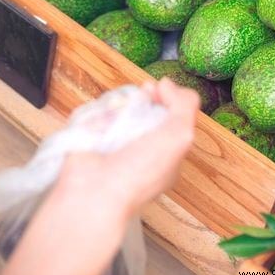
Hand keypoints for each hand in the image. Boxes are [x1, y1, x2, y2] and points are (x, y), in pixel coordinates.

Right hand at [56, 79, 199, 222]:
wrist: (96, 191)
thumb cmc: (141, 171)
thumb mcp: (179, 136)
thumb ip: (183, 105)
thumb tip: (165, 83)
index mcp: (165, 152)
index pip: (169, 115)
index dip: (166, 97)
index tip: (158, 89)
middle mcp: (140, 147)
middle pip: (142, 106)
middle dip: (140, 96)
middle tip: (139, 95)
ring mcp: (114, 142)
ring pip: (117, 108)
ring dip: (117, 107)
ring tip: (114, 118)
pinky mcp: (90, 138)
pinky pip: (96, 115)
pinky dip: (98, 116)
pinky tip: (98, 126)